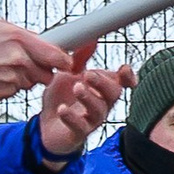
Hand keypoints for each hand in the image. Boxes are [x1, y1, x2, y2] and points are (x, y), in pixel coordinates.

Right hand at [0, 19, 76, 101]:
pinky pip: (18, 90)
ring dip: (25, 77)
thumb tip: (46, 42)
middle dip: (43, 70)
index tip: (68, 62)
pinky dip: (11, 85)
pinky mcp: (5, 92)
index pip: (56, 55)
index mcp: (19, 38)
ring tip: (4, 67)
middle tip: (28, 64)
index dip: (65, 61)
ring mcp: (11, 78)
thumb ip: (25, 36)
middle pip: (47, 72)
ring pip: (32, 82)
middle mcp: (18, 59)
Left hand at [35, 45, 127, 161]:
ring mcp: (91, 120)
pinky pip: (79, 127)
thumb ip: (80, 59)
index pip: (122, 83)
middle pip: (113, 94)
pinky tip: (62, 109)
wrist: (46, 126)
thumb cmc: (62, 99)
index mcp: (101, 89)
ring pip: (99, 110)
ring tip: (76, 87)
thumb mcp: (69, 74)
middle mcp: (101, 104)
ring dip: (89, 97)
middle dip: (103, 83)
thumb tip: (91, 40)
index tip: (124, 69)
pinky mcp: (77, 133)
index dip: (128, 77)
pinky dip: (71, 117)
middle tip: (88, 74)